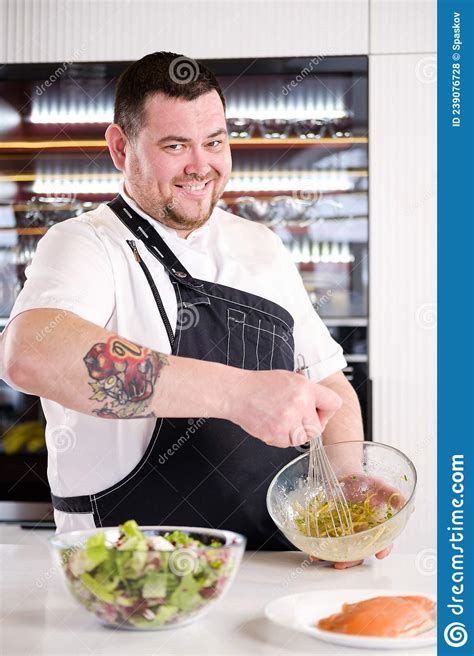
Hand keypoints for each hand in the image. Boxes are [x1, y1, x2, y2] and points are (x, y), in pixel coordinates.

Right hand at [225, 369, 341, 448]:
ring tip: (282, 421)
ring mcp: (287, 421)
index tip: (319, 412)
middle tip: (296, 418)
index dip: (327, 411)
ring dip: (295, 433)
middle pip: (318, 428)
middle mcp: (299, 404)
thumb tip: (320, 405)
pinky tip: (272, 424)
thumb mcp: (289, 379)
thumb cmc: (260, 385)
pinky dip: (281, 437)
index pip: (334, 404)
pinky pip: (287, 443)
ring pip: (304, 438)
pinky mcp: (276, 434)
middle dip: (309, 426)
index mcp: (305, 388)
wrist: (237, 393)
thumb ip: (307, 391)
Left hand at [306, 474, 404, 568]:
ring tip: (321, 557)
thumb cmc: (366, 483)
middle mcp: (363, 533)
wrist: (345, 476)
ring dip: (333, 556)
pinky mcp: (333, 529)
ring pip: (344, 550)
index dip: (383, 549)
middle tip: (342, 564)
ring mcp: (348, 533)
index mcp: (378, 526)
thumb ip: (393, 495)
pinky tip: (313, 552)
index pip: (384, 541)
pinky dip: (320, 548)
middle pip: (360, 551)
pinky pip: (328, 542)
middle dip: (351, 560)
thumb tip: (410, 506)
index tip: (379, 554)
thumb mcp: (380, 486)